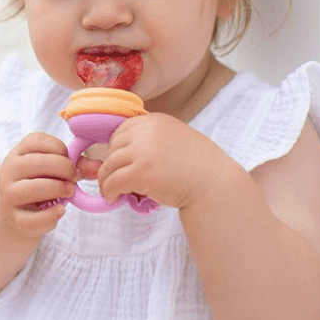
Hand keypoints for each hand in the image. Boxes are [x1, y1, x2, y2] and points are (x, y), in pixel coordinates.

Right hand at [0, 132, 99, 237]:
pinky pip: (32, 219)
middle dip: (64, 169)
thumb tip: (98, 167)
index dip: (61, 150)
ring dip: (58, 189)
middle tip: (74, 178)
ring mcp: (9, 194)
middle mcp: (9, 170)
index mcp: (19, 152)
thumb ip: (78, 165)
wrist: (21, 210)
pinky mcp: (14, 218)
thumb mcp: (58, 169)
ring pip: (34, 188)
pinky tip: (61, 210)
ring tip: (69, 192)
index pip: (38, 141)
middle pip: (37, 163)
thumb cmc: (43, 182)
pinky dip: (51, 216)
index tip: (69, 160)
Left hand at [97, 113, 230, 209]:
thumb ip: (149, 139)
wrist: (213, 183)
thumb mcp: (172, 139)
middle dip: (111, 164)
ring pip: (109, 165)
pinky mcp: (141, 172)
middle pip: (112, 147)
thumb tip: (117, 153)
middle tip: (114, 180)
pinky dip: (109, 191)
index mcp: (154, 120)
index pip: (120, 131)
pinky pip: (113, 182)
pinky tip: (114, 198)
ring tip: (111, 191)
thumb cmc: (196, 165)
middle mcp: (147, 131)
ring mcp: (143, 151)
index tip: (118, 163)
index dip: (116, 149)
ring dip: (106, 180)